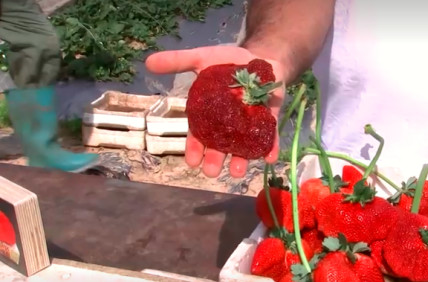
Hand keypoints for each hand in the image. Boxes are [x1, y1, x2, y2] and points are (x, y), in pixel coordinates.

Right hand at [145, 45, 285, 177]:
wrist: (260, 57)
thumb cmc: (228, 62)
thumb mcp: (202, 58)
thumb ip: (178, 62)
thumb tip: (147, 62)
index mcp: (209, 115)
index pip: (199, 135)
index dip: (194, 148)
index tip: (191, 161)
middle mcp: (228, 125)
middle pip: (219, 146)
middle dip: (215, 160)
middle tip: (211, 172)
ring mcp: (249, 124)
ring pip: (243, 147)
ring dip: (241, 160)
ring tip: (237, 172)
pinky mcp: (268, 121)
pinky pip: (269, 137)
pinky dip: (270, 148)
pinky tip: (269, 158)